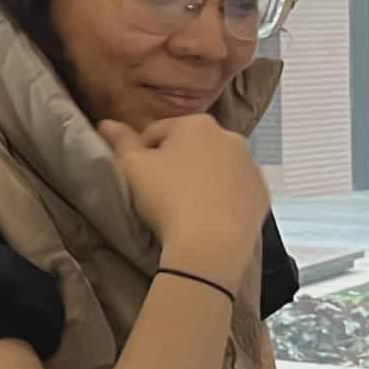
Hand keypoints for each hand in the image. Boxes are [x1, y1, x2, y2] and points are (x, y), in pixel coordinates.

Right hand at [97, 115, 268, 281]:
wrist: (210, 245)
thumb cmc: (167, 199)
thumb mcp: (131, 167)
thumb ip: (120, 141)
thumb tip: (105, 123)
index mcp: (196, 124)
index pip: (158, 132)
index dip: (142, 153)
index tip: (138, 177)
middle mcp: (230, 137)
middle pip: (191, 146)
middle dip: (176, 162)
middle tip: (160, 191)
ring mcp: (250, 166)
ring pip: (217, 167)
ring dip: (202, 178)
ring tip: (186, 206)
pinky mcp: (262, 193)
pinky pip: (236, 189)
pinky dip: (223, 196)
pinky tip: (208, 215)